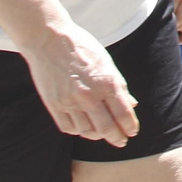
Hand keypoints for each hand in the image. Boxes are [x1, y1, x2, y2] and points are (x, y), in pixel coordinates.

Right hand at [21, 23, 139, 146]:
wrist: (49, 40)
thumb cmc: (82, 48)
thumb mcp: (106, 62)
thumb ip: (119, 86)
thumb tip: (131, 105)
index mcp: (107, 81)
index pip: (123, 113)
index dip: (130, 126)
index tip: (132, 132)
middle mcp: (89, 95)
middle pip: (106, 127)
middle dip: (117, 137)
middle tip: (121, 141)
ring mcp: (70, 102)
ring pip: (87, 131)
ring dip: (97, 135)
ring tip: (102, 134)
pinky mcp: (54, 105)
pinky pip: (68, 128)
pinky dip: (78, 131)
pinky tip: (84, 128)